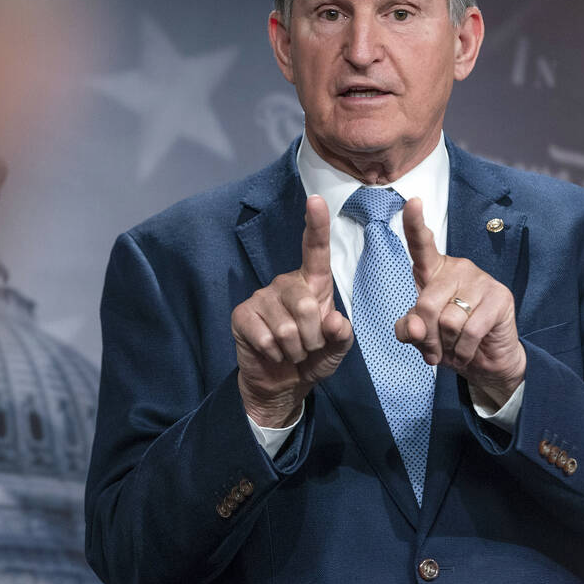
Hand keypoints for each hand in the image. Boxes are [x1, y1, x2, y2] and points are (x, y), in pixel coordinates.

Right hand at [231, 195, 353, 426]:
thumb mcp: (337, 349)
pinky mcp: (242, 315)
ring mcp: (261, 298)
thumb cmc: (312, 358)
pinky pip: (265, 336)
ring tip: (290, 352)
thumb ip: (342, 335)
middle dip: (312, 338)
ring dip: (294, 350)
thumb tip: (333, 321)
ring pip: (287, 327)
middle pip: (306, 305)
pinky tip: (272, 352)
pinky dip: (274, 353)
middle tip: (307, 348)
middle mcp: (285, 284)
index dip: (316, 225)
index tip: (315, 200)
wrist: (281, 383)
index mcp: (312, 284)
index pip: (314, 250)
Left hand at [394, 197, 525, 408]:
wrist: (486, 361)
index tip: (412, 201)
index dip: (415, 224)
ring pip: (448, 320)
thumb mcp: (419, 336)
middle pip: (426, 304)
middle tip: (434, 349)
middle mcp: (458, 269)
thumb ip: (407, 329)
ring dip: (447, 344)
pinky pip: (470, 330)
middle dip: (426, 336)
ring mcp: (481, 280)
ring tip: (455, 346)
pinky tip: (468, 350)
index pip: (421, 245)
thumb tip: (414, 328)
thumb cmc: (448, 340)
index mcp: (433, 271)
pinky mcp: (500, 297)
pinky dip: (464, 350)